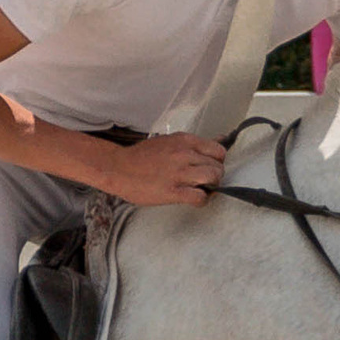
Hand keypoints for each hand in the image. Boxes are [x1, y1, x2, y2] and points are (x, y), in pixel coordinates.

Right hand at [97, 132, 224, 206]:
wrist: (118, 168)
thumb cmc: (142, 157)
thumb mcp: (169, 142)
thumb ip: (193, 144)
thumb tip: (222, 139)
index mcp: (185, 141)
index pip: (218, 151)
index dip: (216, 162)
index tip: (208, 167)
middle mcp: (185, 154)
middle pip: (218, 167)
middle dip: (214, 176)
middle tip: (203, 182)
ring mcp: (179, 173)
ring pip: (213, 179)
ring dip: (210, 187)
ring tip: (199, 189)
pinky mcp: (173, 191)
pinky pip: (200, 197)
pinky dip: (201, 200)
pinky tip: (192, 199)